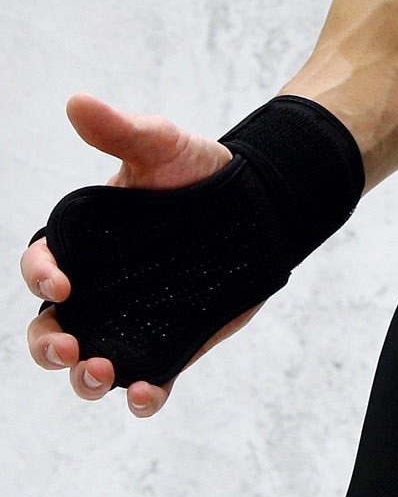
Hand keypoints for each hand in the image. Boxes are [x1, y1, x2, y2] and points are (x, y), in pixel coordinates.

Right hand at [21, 93, 254, 415]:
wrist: (256, 201)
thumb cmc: (198, 170)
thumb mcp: (161, 145)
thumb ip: (121, 132)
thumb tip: (78, 102)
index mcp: (88, 243)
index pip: (44, 265)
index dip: (42, 276)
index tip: (62, 283)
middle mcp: (104, 286)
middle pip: (52, 327)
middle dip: (48, 345)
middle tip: (68, 346)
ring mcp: (136, 318)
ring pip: (91, 362)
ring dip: (85, 379)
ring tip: (102, 372)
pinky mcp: (173, 341)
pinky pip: (149, 377)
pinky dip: (143, 394)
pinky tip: (148, 393)